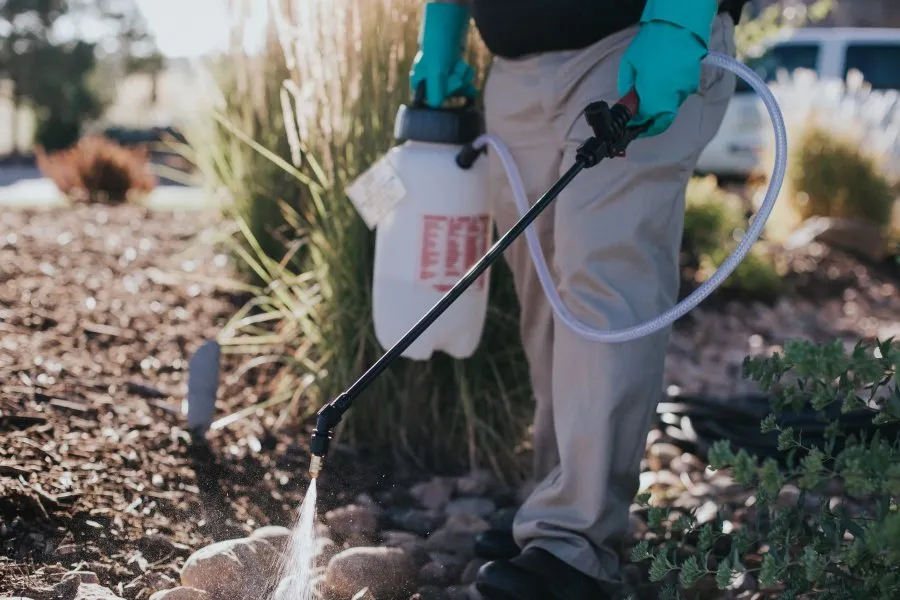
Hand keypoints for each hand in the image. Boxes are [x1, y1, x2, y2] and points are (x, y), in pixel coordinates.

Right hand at [409, 2, 476, 107]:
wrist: (451, 24)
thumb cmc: (438, 46)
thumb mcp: (436, 70)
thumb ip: (436, 90)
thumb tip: (436, 108)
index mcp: (420, 81)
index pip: (428, 102)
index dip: (440, 100)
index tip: (447, 93)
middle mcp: (430, 79)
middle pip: (445, 96)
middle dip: (454, 86)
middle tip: (454, 74)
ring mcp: (443, 74)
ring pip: (456, 88)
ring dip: (462, 79)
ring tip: (460, 67)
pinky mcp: (454, 69)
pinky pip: (462, 80)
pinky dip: (466, 75)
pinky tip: (465, 68)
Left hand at [617, 0, 716, 136]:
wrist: (679, 25)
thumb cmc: (651, 43)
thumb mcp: (629, 65)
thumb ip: (628, 88)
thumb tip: (627, 101)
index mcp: (654, 95)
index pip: (646, 122)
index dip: (637, 126)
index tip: (630, 125)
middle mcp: (671, 97)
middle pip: (662, 120)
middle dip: (651, 123)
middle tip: (640, 119)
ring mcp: (684, 90)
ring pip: (671, 108)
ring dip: (660, 106)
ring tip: (649, 93)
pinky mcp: (693, 83)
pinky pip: (678, 95)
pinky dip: (669, 94)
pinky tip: (662, 82)